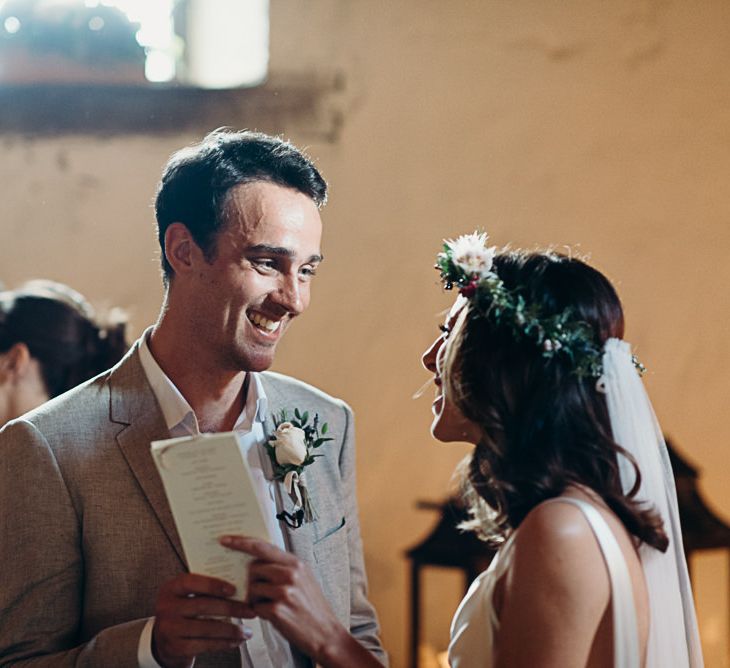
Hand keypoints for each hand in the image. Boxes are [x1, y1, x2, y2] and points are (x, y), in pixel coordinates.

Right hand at [151, 572, 252, 667]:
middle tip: (250, 611)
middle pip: (203, 606)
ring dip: (231, 630)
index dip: (213, 585)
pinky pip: (205, 645)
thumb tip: (239, 588)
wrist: (163, 639)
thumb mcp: (187, 596)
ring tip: (247, 631)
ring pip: (207, 628)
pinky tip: (236, 641)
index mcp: (171, 588)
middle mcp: (167, 607)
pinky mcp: (176, 648)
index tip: (233, 589)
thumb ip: (205, 590)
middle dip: (231, 608)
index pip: (191, 582)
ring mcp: (170, 629)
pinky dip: (224, 643)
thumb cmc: (183, 612)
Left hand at [220, 536, 380, 667]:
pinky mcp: (277, 610)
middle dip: (252, 581)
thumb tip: (256, 561)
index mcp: (295, 563)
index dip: (241, 542)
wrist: (326, 633)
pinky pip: (255, 607)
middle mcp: (290, 573)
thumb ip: (283, 567)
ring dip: (257, 599)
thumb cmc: (312, 607)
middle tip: (261, 592)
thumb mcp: (304, 579)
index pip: (262, 546)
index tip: (225, 540)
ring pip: (253, 588)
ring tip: (273, 606)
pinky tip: (274, 616)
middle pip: (253, 568)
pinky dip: (260, 613)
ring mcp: (284, 591)